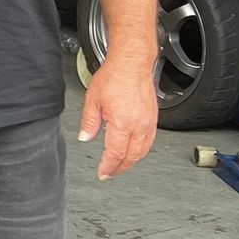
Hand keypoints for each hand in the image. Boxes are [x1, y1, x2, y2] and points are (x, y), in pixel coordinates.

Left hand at [79, 59, 156, 178]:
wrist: (132, 64)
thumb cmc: (114, 77)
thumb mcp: (93, 100)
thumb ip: (89, 122)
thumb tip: (84, 138)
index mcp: (122, 123)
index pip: (115, 153)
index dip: (108, 166)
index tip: (102, 172)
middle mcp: (138, 126)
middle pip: (131, 157)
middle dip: (119, 168)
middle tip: (109, 173)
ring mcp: (148, 124)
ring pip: (142, 152)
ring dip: (131, 162)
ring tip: (120, 166)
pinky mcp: (154, 120)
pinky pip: (149, 142)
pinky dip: (141, 151)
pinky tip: (133, 152)